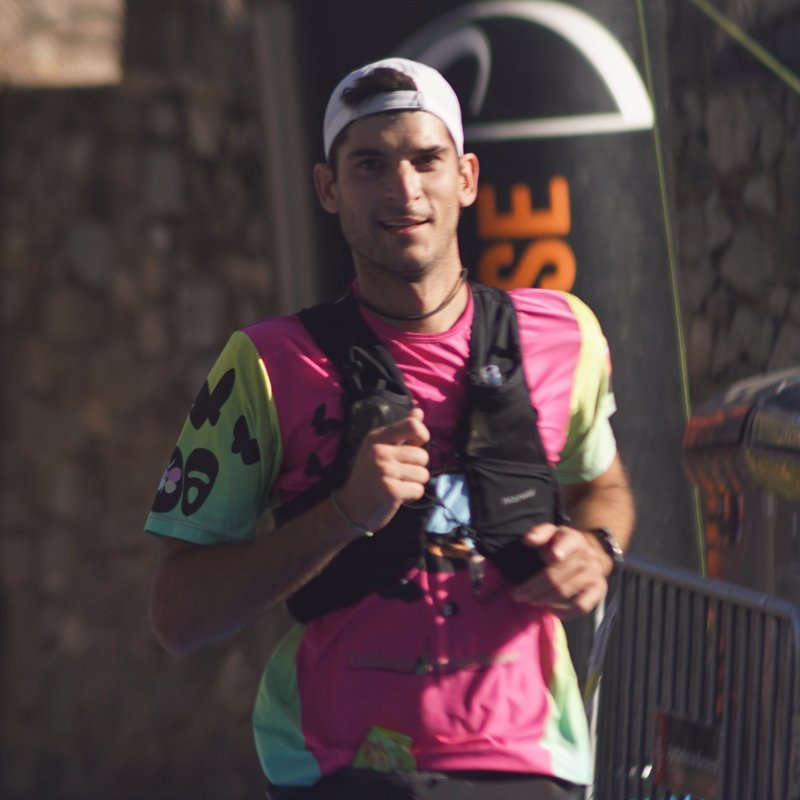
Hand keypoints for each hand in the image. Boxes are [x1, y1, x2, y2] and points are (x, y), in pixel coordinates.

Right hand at [335, 407, 429, 533]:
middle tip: (399, 474)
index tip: (414, 447)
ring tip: (397, 484)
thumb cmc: (370, 475)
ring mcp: (384, 471)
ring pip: (423, 474)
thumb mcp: (380, 447)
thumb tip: (418, 410)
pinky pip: (419, 490)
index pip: (413, 426)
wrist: (350, 507)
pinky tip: (397, 496)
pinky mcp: (391, 491)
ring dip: (414, 482)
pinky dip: (412, 495)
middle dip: (417, 467)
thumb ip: (402, 430)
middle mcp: (380, 451)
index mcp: (377, 437)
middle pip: (423, 455)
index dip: (422, 436)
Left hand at [511, 523, 611, 618]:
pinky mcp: (599, 590)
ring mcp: (594, 574)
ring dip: (544, 600)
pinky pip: (581, 606)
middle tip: (518, 595)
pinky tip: (550, 609)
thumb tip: (528, 540)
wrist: (588, 553)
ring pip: (566, 592)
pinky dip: (564, 612)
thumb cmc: (561, 544)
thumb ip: (538, 533)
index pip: (569, 543)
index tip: (551, 556)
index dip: (561, 549)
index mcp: (574, 539)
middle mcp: (587, 556)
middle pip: (557, 576)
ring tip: (531, 601)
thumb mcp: (550, 533)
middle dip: (534, 587)